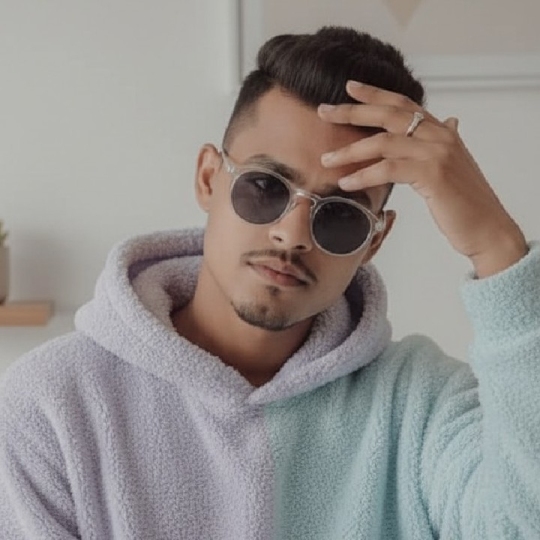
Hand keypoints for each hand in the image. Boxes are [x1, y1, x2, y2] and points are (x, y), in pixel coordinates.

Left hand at [318, 81, 527, 277]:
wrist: (487, 227)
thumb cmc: (465, 201)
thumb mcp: (454, 165)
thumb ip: (446, 141)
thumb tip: (451, 121)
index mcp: (441, 131)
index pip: (403, 104)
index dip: (375, 94)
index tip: (349, 88)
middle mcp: (439, 135)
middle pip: (388, 114)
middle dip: (352, 112)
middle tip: (324, 112)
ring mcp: (437, 153)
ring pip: (383, 142)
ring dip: (350, 151)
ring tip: (326, 160)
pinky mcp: (432, 174)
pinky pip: (389, 169)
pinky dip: (364, 175)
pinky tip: (346, 183)